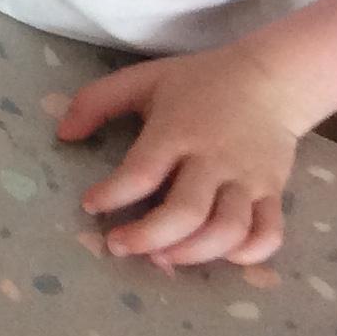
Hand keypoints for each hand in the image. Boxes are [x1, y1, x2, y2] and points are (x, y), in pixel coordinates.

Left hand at [57, 43, 300, 267]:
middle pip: (186, 212)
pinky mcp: (274, 192)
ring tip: (160, 257)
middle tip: (117, 245)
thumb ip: (97, 101)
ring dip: (193, 253)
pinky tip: (218, 256)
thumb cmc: (199, 82)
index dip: (111, 195)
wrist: (271, 78)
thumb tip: (62, 135)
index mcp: (177, 131)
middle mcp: (213, 159)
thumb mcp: (143, 79)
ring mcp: (248, 179)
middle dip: (147, 238)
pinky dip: (247, 255)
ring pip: (228, 231)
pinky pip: (268, 234)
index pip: (141, 172)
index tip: (90, 205)